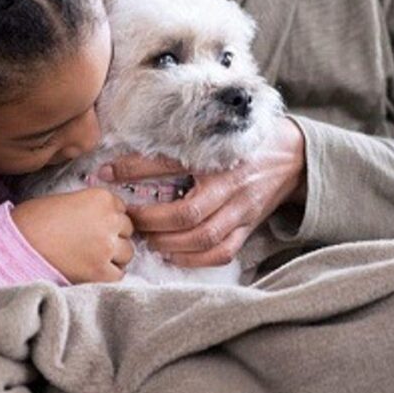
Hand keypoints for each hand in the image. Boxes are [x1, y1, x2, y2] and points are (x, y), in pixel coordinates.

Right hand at [11, 188, 134, 283]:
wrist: (16, 246)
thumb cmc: (33, 220)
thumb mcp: (66, 200)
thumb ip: (90, 207)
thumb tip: (102, 218)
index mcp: (101, 198)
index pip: (121, 208)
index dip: (108, 217)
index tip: (96, 225)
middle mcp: (109, 220)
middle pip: (127, 229)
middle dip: (114, 235)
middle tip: (94, 242)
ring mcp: (107, 247)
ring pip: (127, 252)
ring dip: (115, 256)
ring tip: (93, 258)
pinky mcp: (100, 272)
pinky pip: (118, 275)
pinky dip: (108, 275)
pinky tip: (92, 271)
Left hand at [97, 117, 305, 267]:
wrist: (290, 156)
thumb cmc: (244, 142)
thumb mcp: (212, 134)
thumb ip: (176, 144)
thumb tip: (127, 150)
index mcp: (218, 155)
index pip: (169, 163)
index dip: (133, 169)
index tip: (104, 172)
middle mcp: (231, 185)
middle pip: (187, 214)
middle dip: (150, 220)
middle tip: (127, 218)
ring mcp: (242, 211)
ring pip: (203, 238)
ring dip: (168, 242)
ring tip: (146, 238)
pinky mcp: (248, 228)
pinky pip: (221, 252)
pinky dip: (193, 258)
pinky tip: (172, 253)